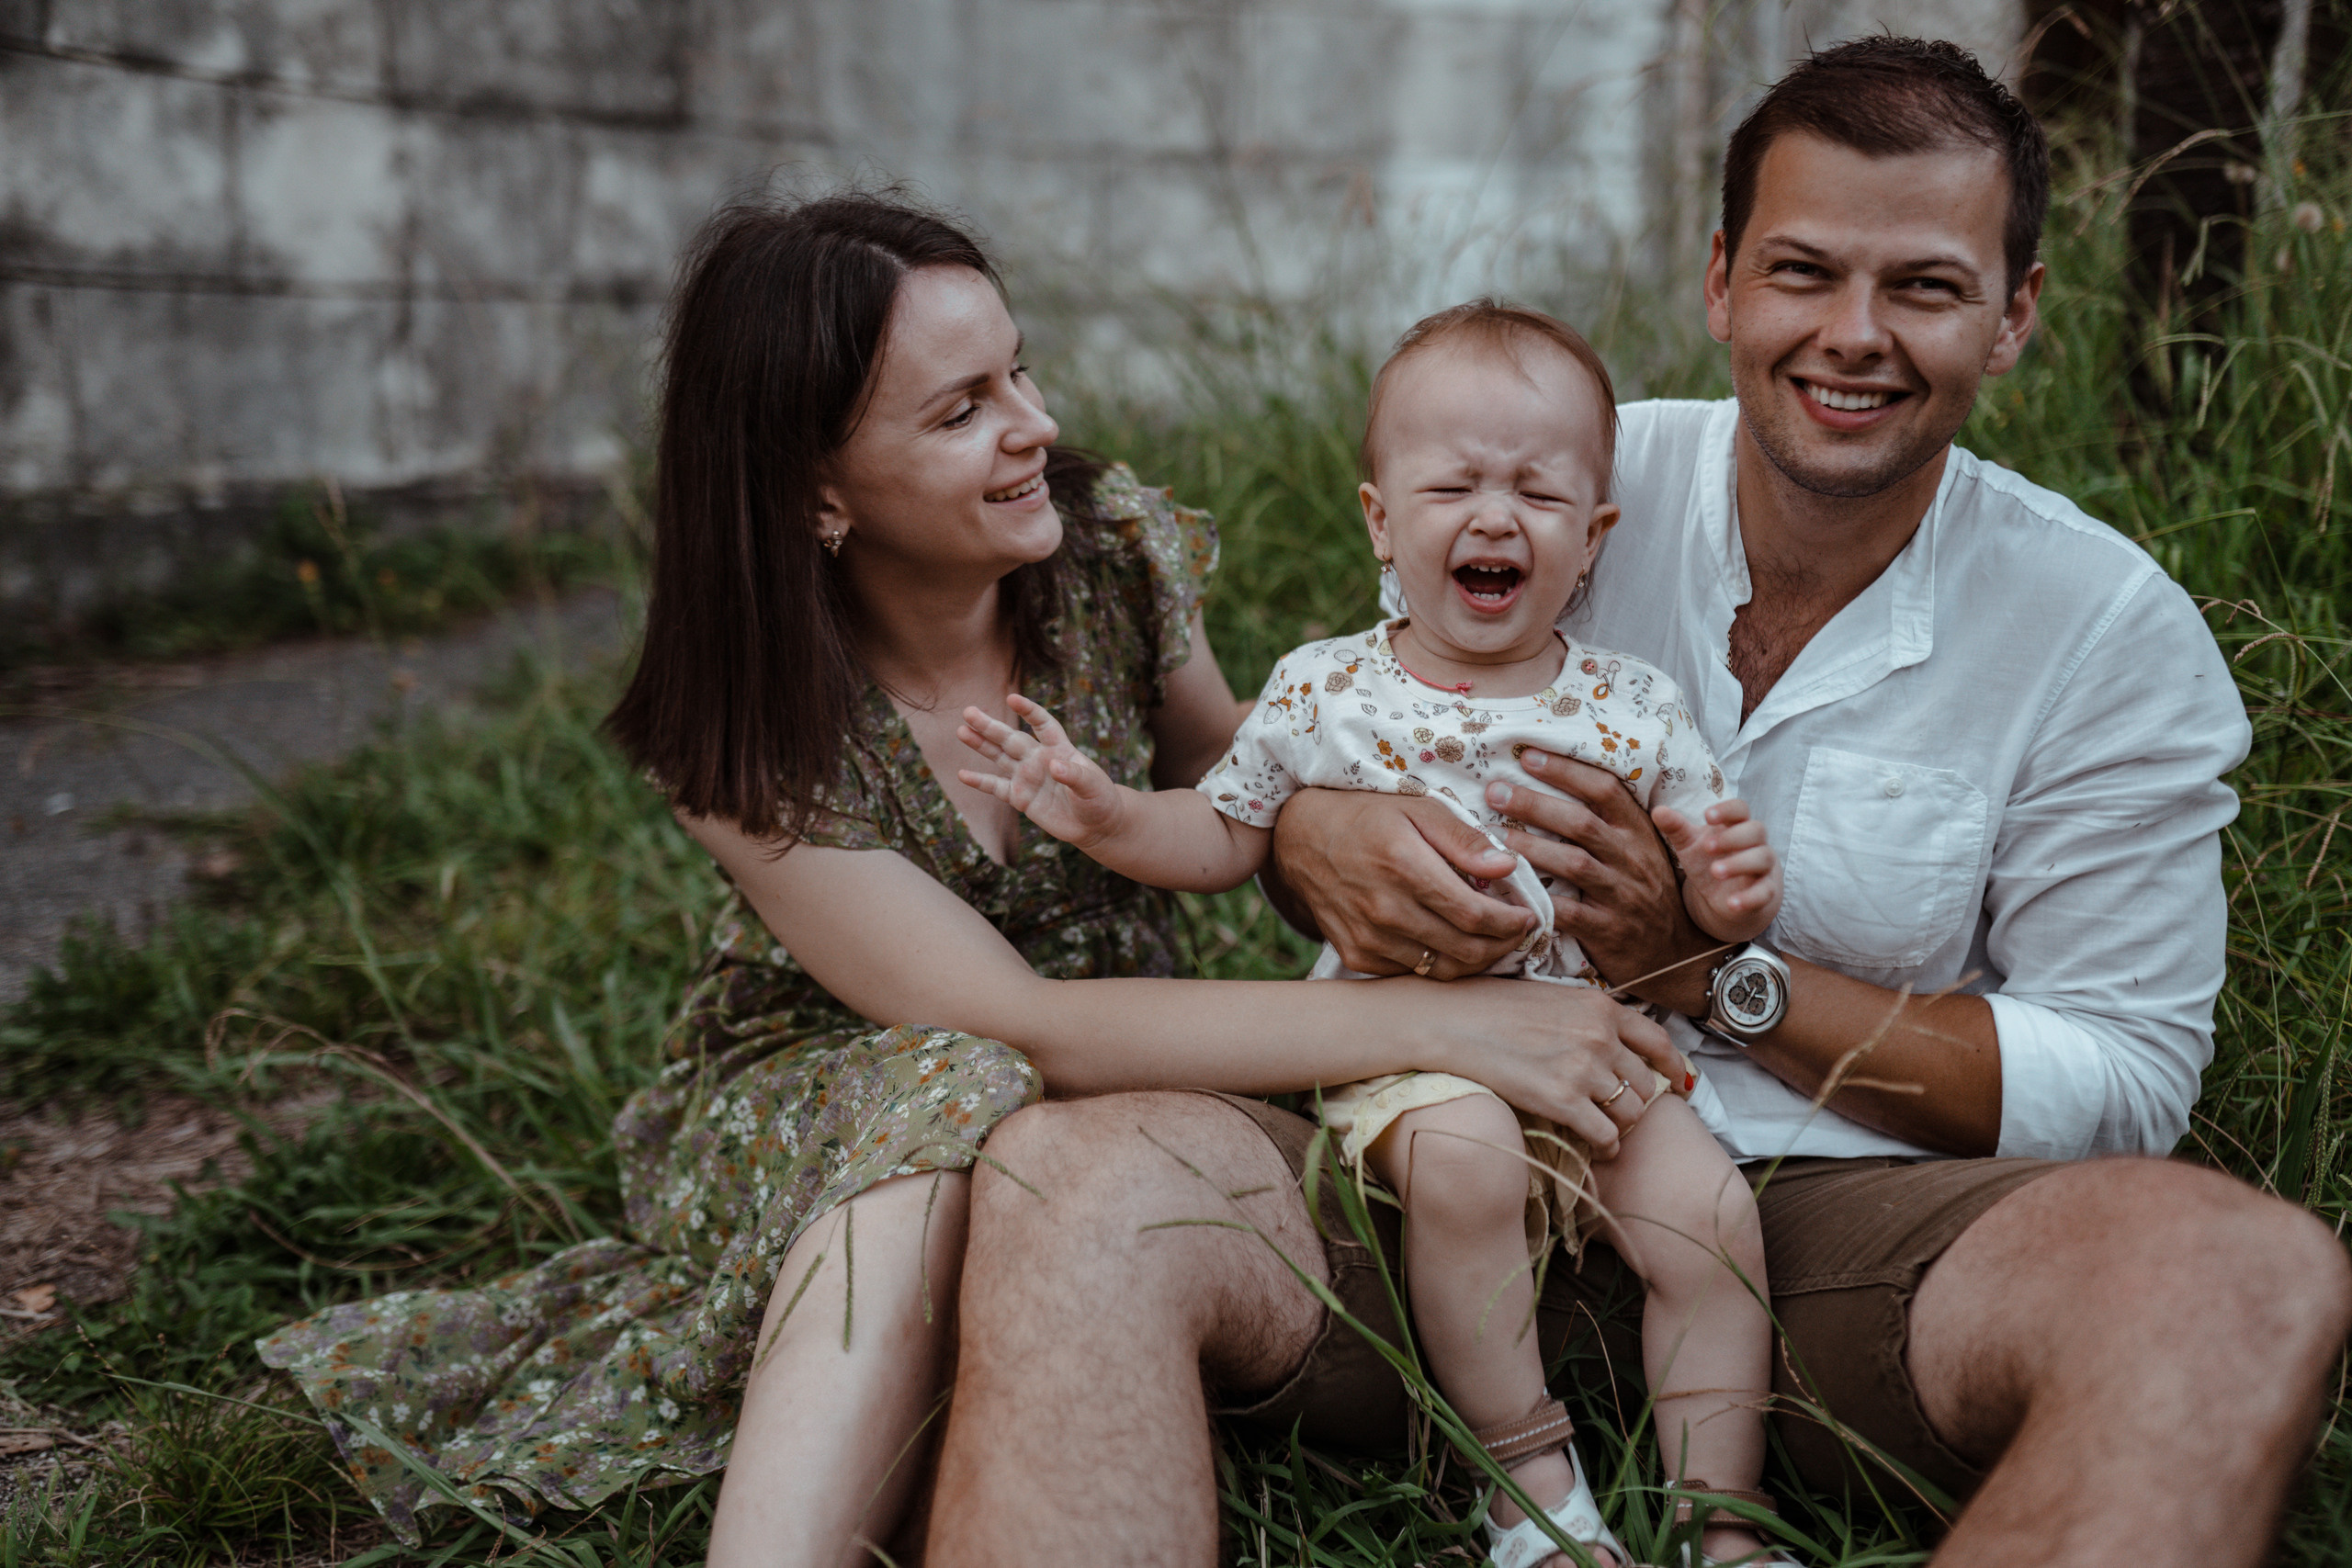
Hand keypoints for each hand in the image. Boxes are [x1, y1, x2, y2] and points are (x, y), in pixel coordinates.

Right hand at [957, 695, 1123, 849]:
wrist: (1095, 825)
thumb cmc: (1099, 800)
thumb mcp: (1092, 786)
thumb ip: (1074, 775)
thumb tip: (1054, 766)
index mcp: (1059, 749)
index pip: (1042, 724)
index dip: (1029, 711)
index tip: (1012, 699)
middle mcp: (1039, 759)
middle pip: (1011, 739)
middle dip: (990, 726)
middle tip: (969, 712)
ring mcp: (1027, 777)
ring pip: (1000, 757)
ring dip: (981, 745)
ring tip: (962, 730)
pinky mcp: (1020, 797)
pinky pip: (996, 788)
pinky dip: (980, 782)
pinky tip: (962, 775)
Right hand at [1266, 788, 1538, 977]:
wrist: (1300, 838)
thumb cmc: (1367, 816)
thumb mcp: (1418, 808)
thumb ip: (1464, 840)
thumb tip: (1507, 867)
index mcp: (1404, 866)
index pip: (1474, 914)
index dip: (1511, 922)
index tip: (1528, 916)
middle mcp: (1384, 909)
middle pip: (1464, 949)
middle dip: (1503, 945)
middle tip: (1518, 931)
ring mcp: (1368, 938)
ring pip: (1441, 969)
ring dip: (1476, 960)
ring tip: (1492, 940)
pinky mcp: (1356, 955)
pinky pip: (1412, 973)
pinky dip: (1439, 963)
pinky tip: (1451, 943)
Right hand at [1415, 978, 1680, 1157]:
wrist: (1452, 1023)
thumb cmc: (1494, 1008)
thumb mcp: (1554, 997)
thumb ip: (1590, 1019)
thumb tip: (1614, 1045)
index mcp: (1602, 1007)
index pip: (1658, 1043)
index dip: (1674, 1068)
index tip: (1678, 1083)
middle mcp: (1601, 1037)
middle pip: (1646, 1085)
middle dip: (1638, 1102)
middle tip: (1621, 1112)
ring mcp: (1583, 1070)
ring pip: (1631, 1113)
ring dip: (1622, 1126)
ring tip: (1606, 1130)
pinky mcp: (1562, 1101)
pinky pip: (1606, 1136)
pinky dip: (1606, 1146)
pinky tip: (1596, 1147)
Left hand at [1484, 753, 1718, 1015]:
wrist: (1678, 953)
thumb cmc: (1648, 893)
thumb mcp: (1643, 850)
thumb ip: (1610, 820)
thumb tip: (1560, 778)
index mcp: (1639, 832)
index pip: (1605, 790)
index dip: (1567, 771)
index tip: (1529, 756)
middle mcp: (1633, 859)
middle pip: (1581, 822)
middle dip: (1534, 803)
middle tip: (1494, 791)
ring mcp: (1622, 896)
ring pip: (1574, 864)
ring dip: (1531, 847)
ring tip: (1494, 835)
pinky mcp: (1609, 932)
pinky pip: (1568, 914)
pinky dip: (1538, 902)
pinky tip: (1507, 892)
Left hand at [1654, 797, 1781, 942]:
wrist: (1727, 895)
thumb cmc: (1710, 860)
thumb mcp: (1690, 844)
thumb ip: (1676, 828)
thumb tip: (1658, 811)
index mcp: (1736, 826)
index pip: (1740, 809)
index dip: (1727, 809)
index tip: (1707, 816)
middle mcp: (1755, 843)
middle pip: (1756, 830)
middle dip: (1732, 837)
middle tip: (1707, 847)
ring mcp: (1762, 867)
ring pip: (1763, 858)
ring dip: (1739, 863)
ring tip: (1715, 872)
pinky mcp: (1765, 891)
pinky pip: (1765, 892)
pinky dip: (1749, 898)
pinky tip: (1731, 903)